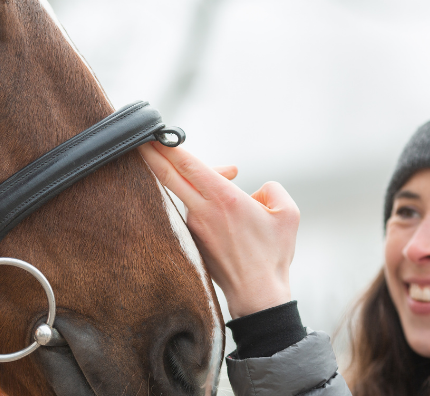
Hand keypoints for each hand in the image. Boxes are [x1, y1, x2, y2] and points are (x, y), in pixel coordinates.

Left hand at [139, 142, 299, 318]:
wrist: (257, 294)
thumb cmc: (274, 255)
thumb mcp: (288, 214)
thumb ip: (272, 189)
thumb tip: (256, 190)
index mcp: (225, 199)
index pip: (189, 165)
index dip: (168, 147)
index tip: (154, 134)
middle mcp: (204, 210)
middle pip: (169, 176)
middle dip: (152, 155)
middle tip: (141, 140)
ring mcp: (195, 227)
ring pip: (186, 193)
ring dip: (195, 179)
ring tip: (230, 172)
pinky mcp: (193, 240)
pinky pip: (193, 211)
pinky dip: (202, 200)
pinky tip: (224, 203)